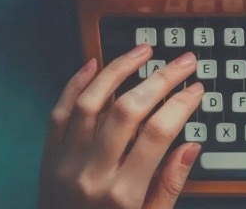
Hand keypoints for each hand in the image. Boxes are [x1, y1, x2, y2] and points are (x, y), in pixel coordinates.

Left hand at [38, 44, 203, 208]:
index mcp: (123, 195)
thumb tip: (191, 146)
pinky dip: (76, 85)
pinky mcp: (48, 160)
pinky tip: (94, 65)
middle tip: (183, 62)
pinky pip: (60, 112)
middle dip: (160, 79)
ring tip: (143, 52)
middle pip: (128, 110)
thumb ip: (169, 186)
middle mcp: (92, 175)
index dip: (181, 105)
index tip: (197, 90)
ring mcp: (66, 164)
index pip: (158, 134)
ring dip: (118, 70)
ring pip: (91, 102)